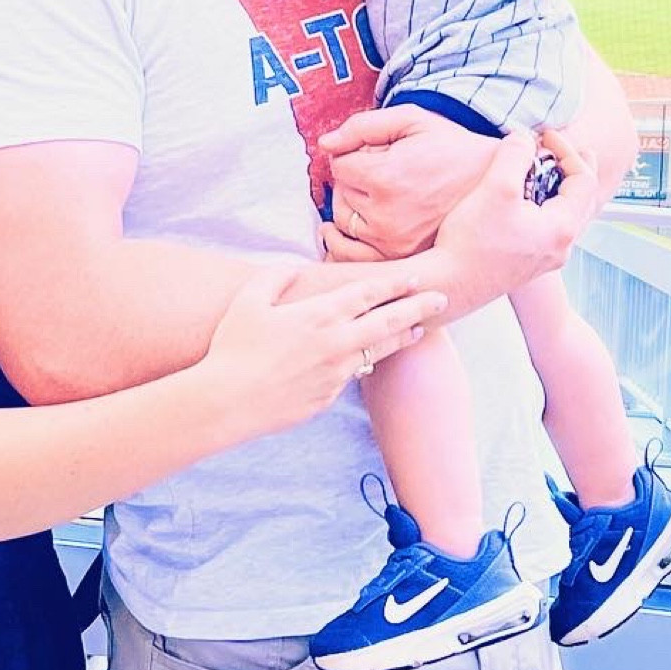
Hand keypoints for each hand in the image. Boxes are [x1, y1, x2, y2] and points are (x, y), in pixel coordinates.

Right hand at [197, 264, 446, 438]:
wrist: (228, 402)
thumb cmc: (233, 347)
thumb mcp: (249, 300)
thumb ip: (275, 277)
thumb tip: (293, 267)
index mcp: (319, 315)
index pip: (367, 294)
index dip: (394, 285)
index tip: (415, 277)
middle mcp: (335, 343)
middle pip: (387, 322)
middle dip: (417, 308)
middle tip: (442, 300)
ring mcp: (335, 373)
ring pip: (377, 351)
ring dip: (400, 337)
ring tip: (418, 329)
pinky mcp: (327, 397)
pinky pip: (351, 374)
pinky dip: (363, 361)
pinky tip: (368, 356)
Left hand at [321, 105, 495, 258]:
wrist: (492, 183)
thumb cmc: (450, 146)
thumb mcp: (411, 119)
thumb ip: (362, 126)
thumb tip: (325, 144)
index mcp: (385, 178)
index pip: (340, 166)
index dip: (355, 155)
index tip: (379, 152)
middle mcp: (385, 217)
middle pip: (340, 195)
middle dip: (355, 180)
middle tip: (385, 171)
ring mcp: (392, 243)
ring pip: (344, 223)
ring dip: (353, 206)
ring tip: (380, 193)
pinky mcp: (399, 258)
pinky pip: (354, 255)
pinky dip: (347, 241)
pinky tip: (354, 225)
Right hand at [432, 129, 601, 287]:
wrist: (450, 285)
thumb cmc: (472, 242)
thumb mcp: (496, 188)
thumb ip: (515, 155)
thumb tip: (525, 139)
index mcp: (561, 228)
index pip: (584, 180)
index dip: (568, 150)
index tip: (545, 135)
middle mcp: (560, 246)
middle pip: (582, 199)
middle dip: (574, 168)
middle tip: (564, 147)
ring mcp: (545, 257)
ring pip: (566, 214)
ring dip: (559, 187)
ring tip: (545, 168)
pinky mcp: (527, 262)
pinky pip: (549, 227)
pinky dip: (546, 205)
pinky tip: (526, 198)